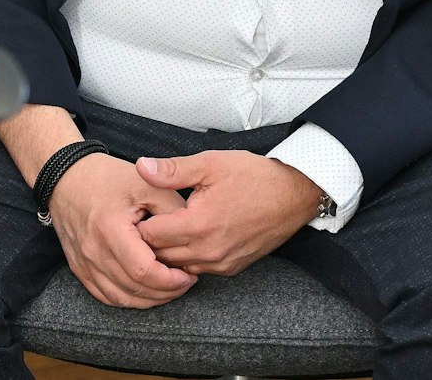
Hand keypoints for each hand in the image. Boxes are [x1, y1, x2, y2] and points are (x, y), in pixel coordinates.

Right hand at [47, 153, 196, 307]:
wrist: (68, 178)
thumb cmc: (108, 178)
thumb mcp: (147, 185)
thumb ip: (173, 209)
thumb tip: (193, 236)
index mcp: (110, 229)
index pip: (144, 271)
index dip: (171, 280)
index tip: (188, 274)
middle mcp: (94, 251)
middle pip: (135, 289)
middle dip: (167, 291)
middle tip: (185, 281)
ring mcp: (84, 263)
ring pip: (121, 298)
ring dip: (150, 299)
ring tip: (169, 287)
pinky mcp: (79, 268)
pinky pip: (105, 296)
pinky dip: (129, 299)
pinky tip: (145, 291)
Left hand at [134, 151, 319, 275]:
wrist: (294, 194)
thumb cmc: (254, 176)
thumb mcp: (210, 164)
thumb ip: (172, 170)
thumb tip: (141, 166)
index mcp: (198, 225)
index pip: (149, 236)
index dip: (138, 222)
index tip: (137, 210)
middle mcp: (209, 251)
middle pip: (159, 255)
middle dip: (148, 240)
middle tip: (144, 219)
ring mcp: (221, 263)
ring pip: (177, 266)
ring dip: (166, 251)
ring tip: (164, 227)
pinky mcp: (232, 268)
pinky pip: (197, 269)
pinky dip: (186, 257)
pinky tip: (185, 237)